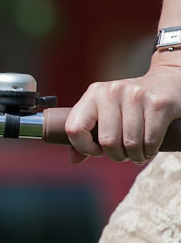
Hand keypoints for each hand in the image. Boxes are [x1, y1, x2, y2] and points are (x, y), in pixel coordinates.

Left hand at [65, 57, 180, 163]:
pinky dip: (150, 151)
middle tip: (123, 154)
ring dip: (135, 156)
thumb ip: (87, 134)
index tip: (97, 150)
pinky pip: (150, 141)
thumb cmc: (131, 105)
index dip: (84, 147)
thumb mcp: (106, 113)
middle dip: (116, 155)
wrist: (168, 83)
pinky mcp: (158, 103)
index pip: (74, 128)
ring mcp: (135, 95)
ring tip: (138, 153)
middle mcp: (112, 92)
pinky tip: (150, 149)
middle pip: (107, 141)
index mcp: (93, 93)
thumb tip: (74, 159)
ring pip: (130, 144)